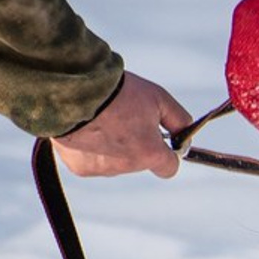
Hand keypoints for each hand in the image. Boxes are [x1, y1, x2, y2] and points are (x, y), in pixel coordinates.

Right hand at [52, 71, 192, 178]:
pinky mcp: (80, 167)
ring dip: (111, 145)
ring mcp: (103, 169)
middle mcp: (128, 166)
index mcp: (150, 153)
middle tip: (123, 116)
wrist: (71, 89)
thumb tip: (186, 133)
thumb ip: (178, 119)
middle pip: (139, 160)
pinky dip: (89, 147)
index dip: (166, 153)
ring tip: (100, 118)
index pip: (169, 168)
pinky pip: (91, 160)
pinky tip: (83, 126)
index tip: (160, 139)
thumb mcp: (158, 98)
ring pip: (114, 161)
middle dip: (135, 143)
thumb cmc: (116, 91)